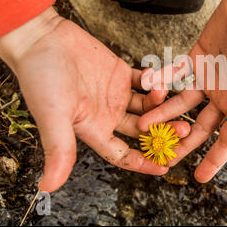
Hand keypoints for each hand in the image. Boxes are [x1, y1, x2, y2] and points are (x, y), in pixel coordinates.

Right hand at [0, 7, 189, 191]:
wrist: (42, 39)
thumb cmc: (41, 78)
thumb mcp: (52, 116)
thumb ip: (58, 149)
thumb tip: (47, 187)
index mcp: (93, 129)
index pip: (123, 155)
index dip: (143, 163)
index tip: (165, 167)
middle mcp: (108, 115)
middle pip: (142, 131)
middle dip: (163, 132)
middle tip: (184, 130)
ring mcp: (116, 94)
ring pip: (147, 106)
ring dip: (162, 105)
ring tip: (177, 100)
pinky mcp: (120, 72)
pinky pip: (144, 81)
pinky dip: (155, 81)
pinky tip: (165, 80)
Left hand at [139, 0, 226, 182]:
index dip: (214, 160)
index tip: (198, 179)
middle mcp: (226, 96)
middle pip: (200, 126)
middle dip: (181, 142)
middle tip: (161, 157)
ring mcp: (210, 77)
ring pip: (183, 103)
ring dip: (164, 113)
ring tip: (143, 126)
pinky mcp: (197, 57)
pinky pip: (176, 74)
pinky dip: (162, 80)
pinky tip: (146, 88)